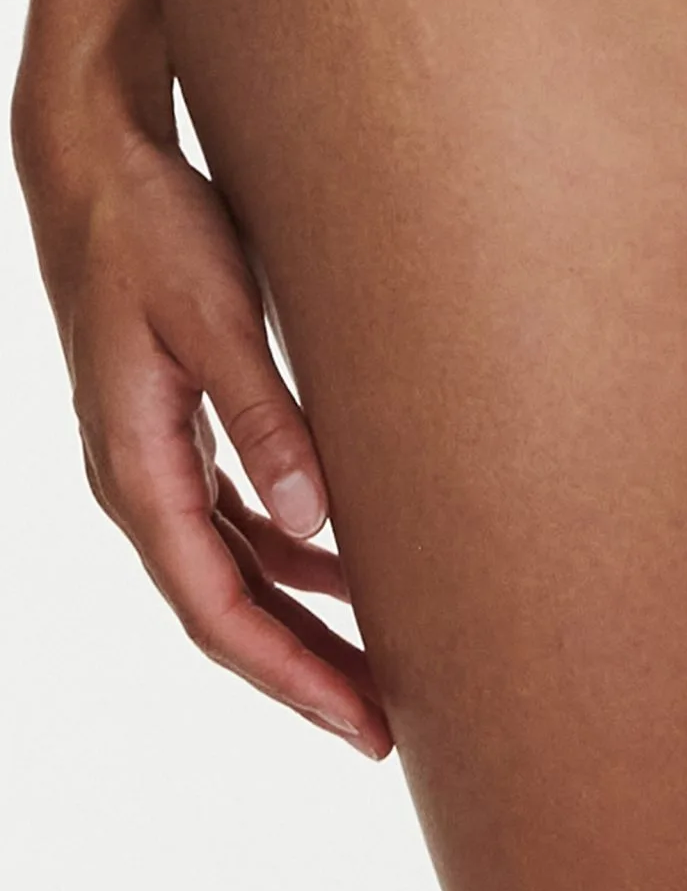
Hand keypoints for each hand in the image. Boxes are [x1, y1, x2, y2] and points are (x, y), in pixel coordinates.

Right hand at [15, 98, 390, 757]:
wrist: (96, 162)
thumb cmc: (153, 230)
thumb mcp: (217, 318)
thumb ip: (266, 418)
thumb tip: (315, 526)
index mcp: (137, 470)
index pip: (219, 609)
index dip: (291, 674)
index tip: (360, 723)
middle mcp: (136, 480)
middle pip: (227, 610)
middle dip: (304, 673)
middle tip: (385, 729)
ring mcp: (152, 455)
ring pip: (232, 572)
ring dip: (299, 624)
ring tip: (378, 670)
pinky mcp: (175, 424)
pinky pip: (233, 522)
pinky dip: (290, 558)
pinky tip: (346, 570)